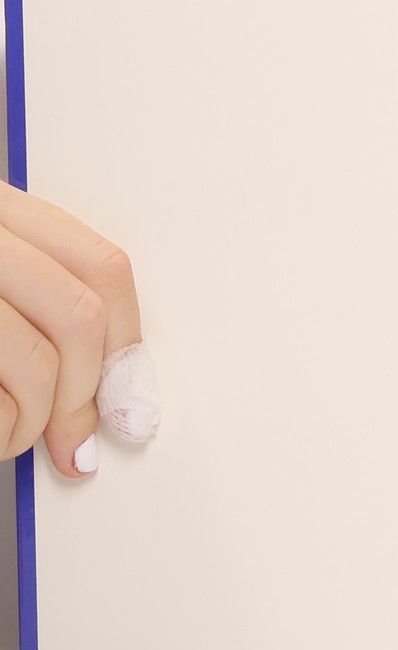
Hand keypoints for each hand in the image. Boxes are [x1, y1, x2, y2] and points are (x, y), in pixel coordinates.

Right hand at [0, 184, 152, 478]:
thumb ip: (35, 300)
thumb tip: (114, 381)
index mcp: (0, 209)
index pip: (100, 264)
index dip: (125, 338)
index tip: (132, 394)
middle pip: (80, 315)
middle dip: (87, 391)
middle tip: (74, 440)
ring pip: (36, 363)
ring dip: (37, 422)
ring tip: (15, 439)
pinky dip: (0, 431)